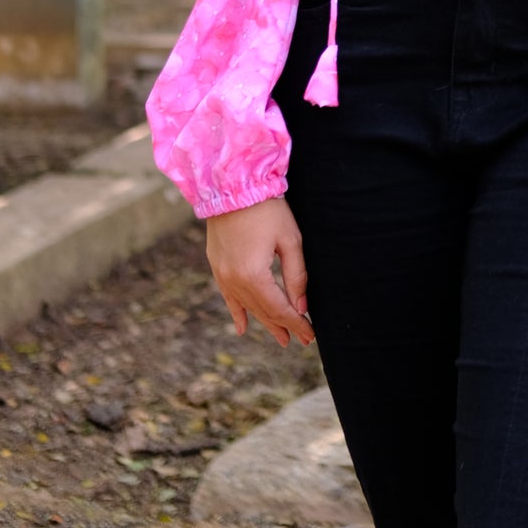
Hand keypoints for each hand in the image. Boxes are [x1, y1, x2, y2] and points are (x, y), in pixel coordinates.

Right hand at [206, 197, 313, 347]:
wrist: (231, 186)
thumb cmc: (267, 210)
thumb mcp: (290, 240)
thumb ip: (296, 276)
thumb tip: (301, 307)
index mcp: (254, 276)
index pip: (280, 309)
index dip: (296, 324)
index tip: (311, 335)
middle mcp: (234, 281)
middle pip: (263, 311)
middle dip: (284, 326)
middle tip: (301, 340)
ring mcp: (222, 275)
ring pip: (247, 307)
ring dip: (264, 322)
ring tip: (281, 337)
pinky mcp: (217, 266)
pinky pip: (228, 297)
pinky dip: (237, 312)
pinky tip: (243, 327)